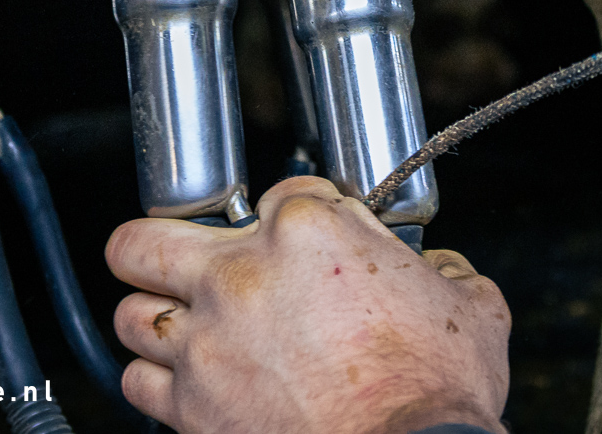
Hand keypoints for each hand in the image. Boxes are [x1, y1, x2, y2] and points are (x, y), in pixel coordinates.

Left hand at [107, 176, 509, 433]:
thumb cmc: (434, 394)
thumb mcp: (470, 308)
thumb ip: (446, 273)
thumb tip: (442, 274)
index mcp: (309, 232)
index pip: (277, 194)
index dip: (294, 216)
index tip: (302, 242)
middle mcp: (241, 277)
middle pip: (150, 238)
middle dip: (156, 244)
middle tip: (172, 255)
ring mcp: (208, 342)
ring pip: (131, 311)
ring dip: (152, 313)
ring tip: (175, 321)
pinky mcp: (189, 407)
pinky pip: (137, 382)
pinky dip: (154, 378)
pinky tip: (179, 378)